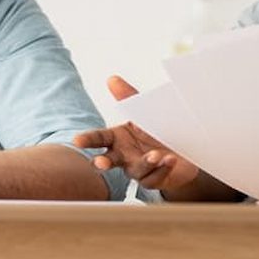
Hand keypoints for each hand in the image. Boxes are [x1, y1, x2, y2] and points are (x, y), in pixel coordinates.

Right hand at [71, 75, 200, 192]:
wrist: (182, 149)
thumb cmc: (154, 130)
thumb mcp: (142, 113)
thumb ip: (128, 97)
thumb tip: (112, 79)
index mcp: (116, 138)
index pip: (98, 138)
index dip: (87, 140)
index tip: (76, 141)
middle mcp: (123, 156)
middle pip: (108, 160)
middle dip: (103, 162)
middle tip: (101, 162)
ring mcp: (137, 169)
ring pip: (136, 170)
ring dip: (144, 163)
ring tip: (154, 155)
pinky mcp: (153, 179)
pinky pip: (155, 177)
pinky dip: (162, 169)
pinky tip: (169, 160)